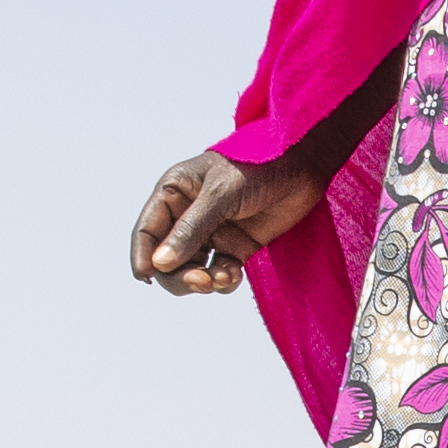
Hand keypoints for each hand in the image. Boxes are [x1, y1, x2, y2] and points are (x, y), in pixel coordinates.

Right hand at [134, 147, 328, 297]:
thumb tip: (160, 264)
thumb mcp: (221, 195)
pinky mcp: (236, 247)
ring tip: (225, 277)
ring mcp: (212, 233)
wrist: (304, 165)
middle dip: (180, 276)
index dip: (143, 257)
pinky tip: (236, 275)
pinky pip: (219, 273)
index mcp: (174, 193)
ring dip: (204, 281)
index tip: (148, 279)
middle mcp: (188, 215)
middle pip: (167, 259)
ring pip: (192, 270)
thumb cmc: (259, 166)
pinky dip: (224, 281)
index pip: (147, 231)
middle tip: (202, 282)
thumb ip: (190, 230)